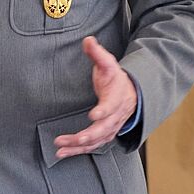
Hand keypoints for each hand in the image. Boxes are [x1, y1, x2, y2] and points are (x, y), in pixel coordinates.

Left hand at [53, 37, 138, 159]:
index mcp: (117, 98)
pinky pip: (91, 146)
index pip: (111, 106)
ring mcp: (110, 128)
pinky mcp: (104, 135)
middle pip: (103, 129)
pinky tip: (62, 153)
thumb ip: (97, 54)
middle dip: (88, 134)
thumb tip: (88, 40)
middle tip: (73, 138)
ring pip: (96, 141)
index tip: (94, 115)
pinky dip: (77, 151)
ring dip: (78, 146)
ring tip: (60, 148)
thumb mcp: (109, 63)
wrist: (132, 95)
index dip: (103, 111)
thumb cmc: (116, 79)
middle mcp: (115, 117)